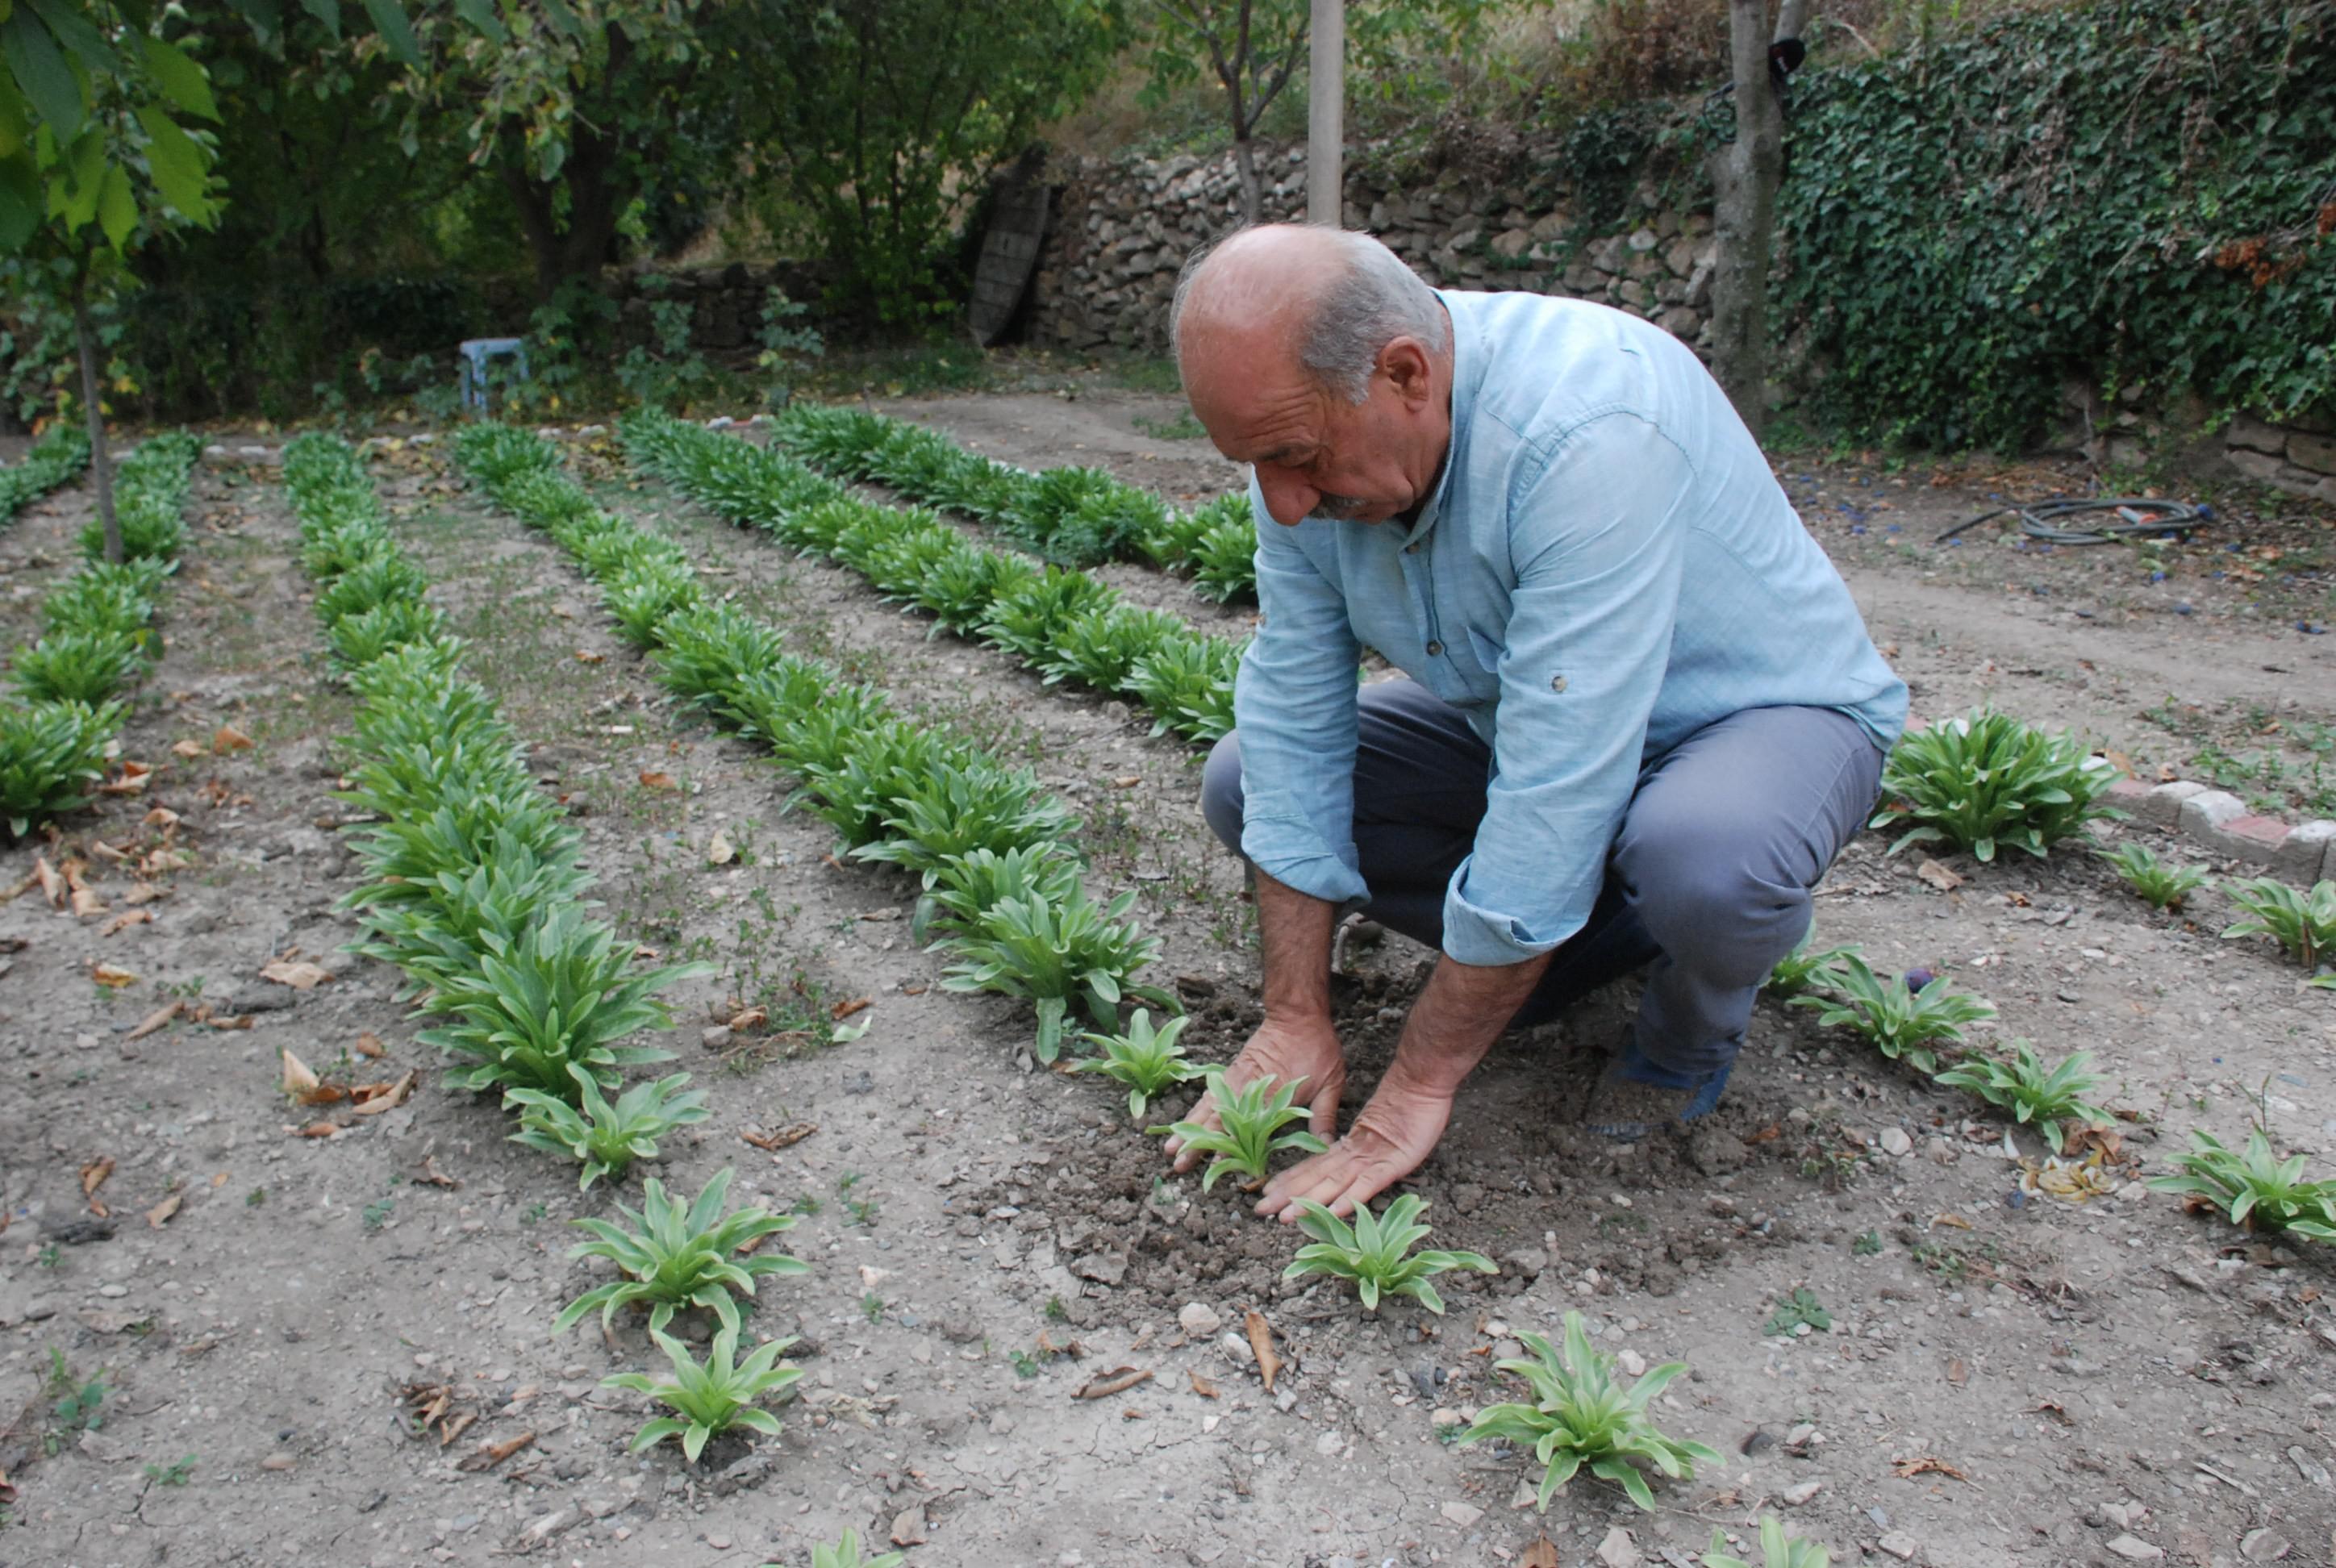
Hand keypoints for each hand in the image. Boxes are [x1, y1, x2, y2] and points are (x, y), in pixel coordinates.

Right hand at [1164, 1014, 1345, 1174]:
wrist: (1297, 1015)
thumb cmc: (1317, 1048)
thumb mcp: (1331, 1083)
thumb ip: (1324, 1116)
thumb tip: (1328, 1148)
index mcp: (1272, 1094)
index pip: (1247, 1126)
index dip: (1231, 1144)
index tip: (1217, 1163)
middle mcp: (1248, 1088)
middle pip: (1217, 1119)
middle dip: (1198, 1143)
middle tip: (1180, 1164)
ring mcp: (1236, 1079)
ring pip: (1207, 1108)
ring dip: (1189, 1129)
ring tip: (1170, 1149)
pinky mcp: (1232, 1072)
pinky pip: (1209, 1094)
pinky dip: (1195, 1110)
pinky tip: (1184, 1124)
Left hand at [1253, 1064, 1452, 1222]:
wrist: (1421, 1083)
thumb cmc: (1405, 1107)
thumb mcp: (1379, 1134)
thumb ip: (1360, 1152)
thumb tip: (1341, 1170)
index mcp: (1349, 1149)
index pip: (1313, 1167)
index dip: (1290, 1180)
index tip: (1266, 1191)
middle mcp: (1354, 1156)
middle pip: (1316, 1178)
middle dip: (1288, 1196)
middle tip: (1260, 1210)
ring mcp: (1372, 1159)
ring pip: (1334, 1184)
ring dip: (1310, 1202)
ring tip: (1286, 1217)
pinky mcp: (1392, 1163)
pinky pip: (1369, 1184)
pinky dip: (1352, 1197)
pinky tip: (1335, 1211)